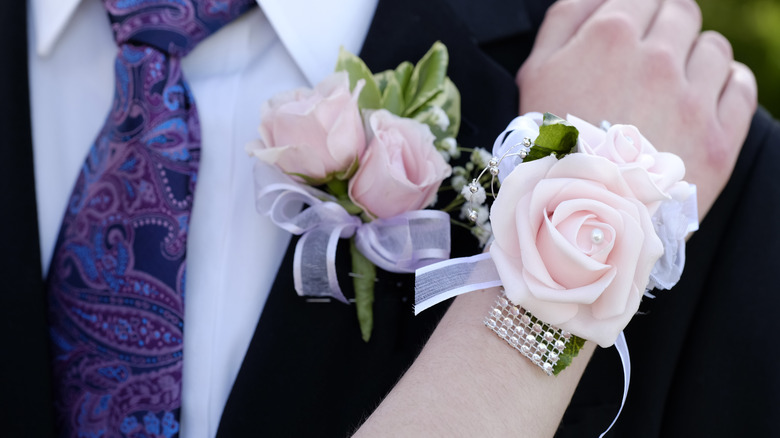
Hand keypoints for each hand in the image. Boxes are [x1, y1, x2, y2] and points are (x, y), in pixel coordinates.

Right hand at [517, 0, 757, 220]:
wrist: (570, 216)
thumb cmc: (546, 143)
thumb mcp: (534, 73)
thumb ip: (566, 18)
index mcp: (611, 36)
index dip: (642, 12)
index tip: (636, 35)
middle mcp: (657, 59)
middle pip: (683, 14)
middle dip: (669, 30)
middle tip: (652, 61)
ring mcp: (692, 98)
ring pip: (713, 48)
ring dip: (696, 58)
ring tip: (674, 86)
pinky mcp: (718, 138)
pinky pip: (740, 87)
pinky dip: (726, 85)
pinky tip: (704, 98)